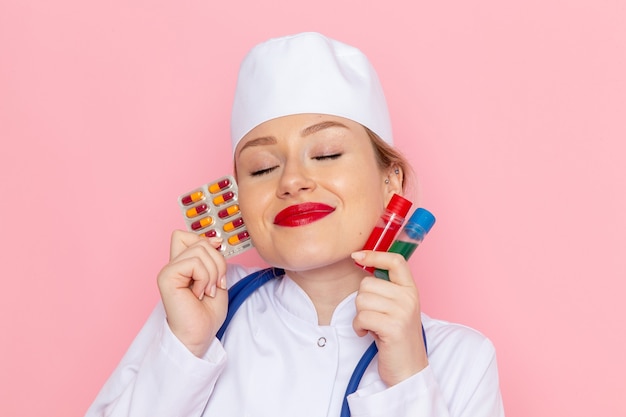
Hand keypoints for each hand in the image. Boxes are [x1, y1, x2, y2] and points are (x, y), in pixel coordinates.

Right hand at [157, 230, 227, 356]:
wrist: (199, 335)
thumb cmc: (206, 313)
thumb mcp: (216, 277)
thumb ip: (211, 257)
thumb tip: (214, 240)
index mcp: (182, 264)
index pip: (185, 235)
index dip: (205, 241)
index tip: (216, 258)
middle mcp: (173, 265)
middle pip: (199, 241)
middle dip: (217, 263)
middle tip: (214, 285)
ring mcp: (168, 270)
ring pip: (200, 250)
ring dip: (212, 274)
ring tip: (206, 291)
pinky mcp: (166, 277)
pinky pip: (194, 263)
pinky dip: (204, 279)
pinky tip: (198, 294)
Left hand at [350, 250, 427, 386]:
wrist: (409, 369)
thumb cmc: (396, 337)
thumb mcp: (397, 307)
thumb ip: (386, 288)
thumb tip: (362, 261)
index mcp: (411, 289)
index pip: (395, 261)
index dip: (374, 255)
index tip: (357, 256)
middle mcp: (409, 298)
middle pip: (367, 283)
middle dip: (362, 301)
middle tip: (374, 316)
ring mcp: (403, 312)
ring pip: (361, 300)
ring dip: (360, 316)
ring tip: (373, 326)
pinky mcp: (393, 327)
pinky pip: (361, 317)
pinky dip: (358, 327)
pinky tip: (368, 334)